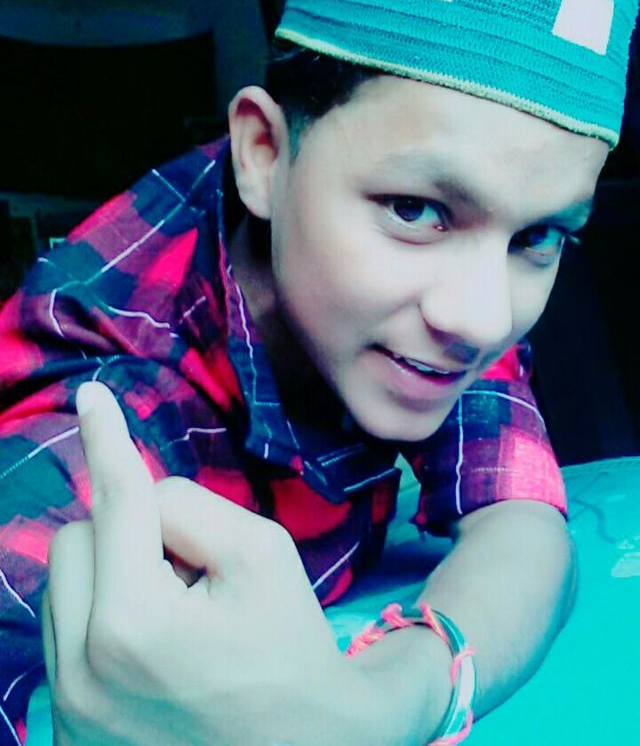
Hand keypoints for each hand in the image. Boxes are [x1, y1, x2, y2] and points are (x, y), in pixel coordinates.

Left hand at [42, 382, 362, 744]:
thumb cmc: (295, 655)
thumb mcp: (264, 556)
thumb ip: (192, 507)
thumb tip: (139, 503)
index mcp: (134, 624)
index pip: (118, 500)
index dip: (108, 438)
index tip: (92, 394)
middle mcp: (81, 671)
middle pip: (78, 537)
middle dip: (131, 535)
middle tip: (193, 575)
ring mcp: (67, 711)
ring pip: (62, 584)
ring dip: (114, 575)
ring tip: (176, 617)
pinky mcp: (66, 732)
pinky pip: (62, 635)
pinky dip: (102, 619)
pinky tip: (154, 651)